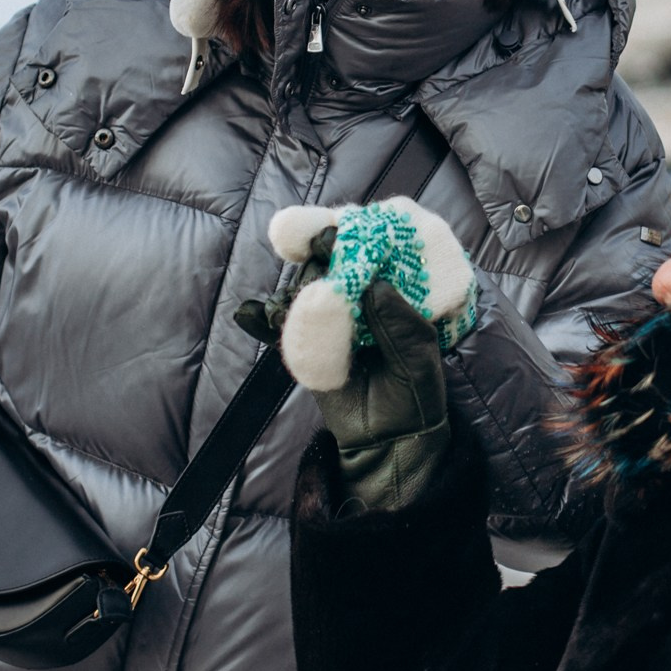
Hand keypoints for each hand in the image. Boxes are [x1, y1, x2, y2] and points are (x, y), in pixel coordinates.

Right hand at [264, 198, 474, 510]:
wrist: (388, 440)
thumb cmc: (414, 393)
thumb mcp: (420, 361)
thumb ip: (401, 327)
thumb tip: (374, 288)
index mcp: (395, 287)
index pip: (375, 244)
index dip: (357, 230)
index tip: (340, 231)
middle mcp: (358, 293)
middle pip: (331, 256)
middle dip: (319, 248)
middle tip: (318, 248)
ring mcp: (329, 316)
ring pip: (304, 288)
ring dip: (296, 289)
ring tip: (288, 301)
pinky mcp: (304, 342)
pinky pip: (279, 327)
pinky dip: (264, 319)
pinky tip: (251, 314)